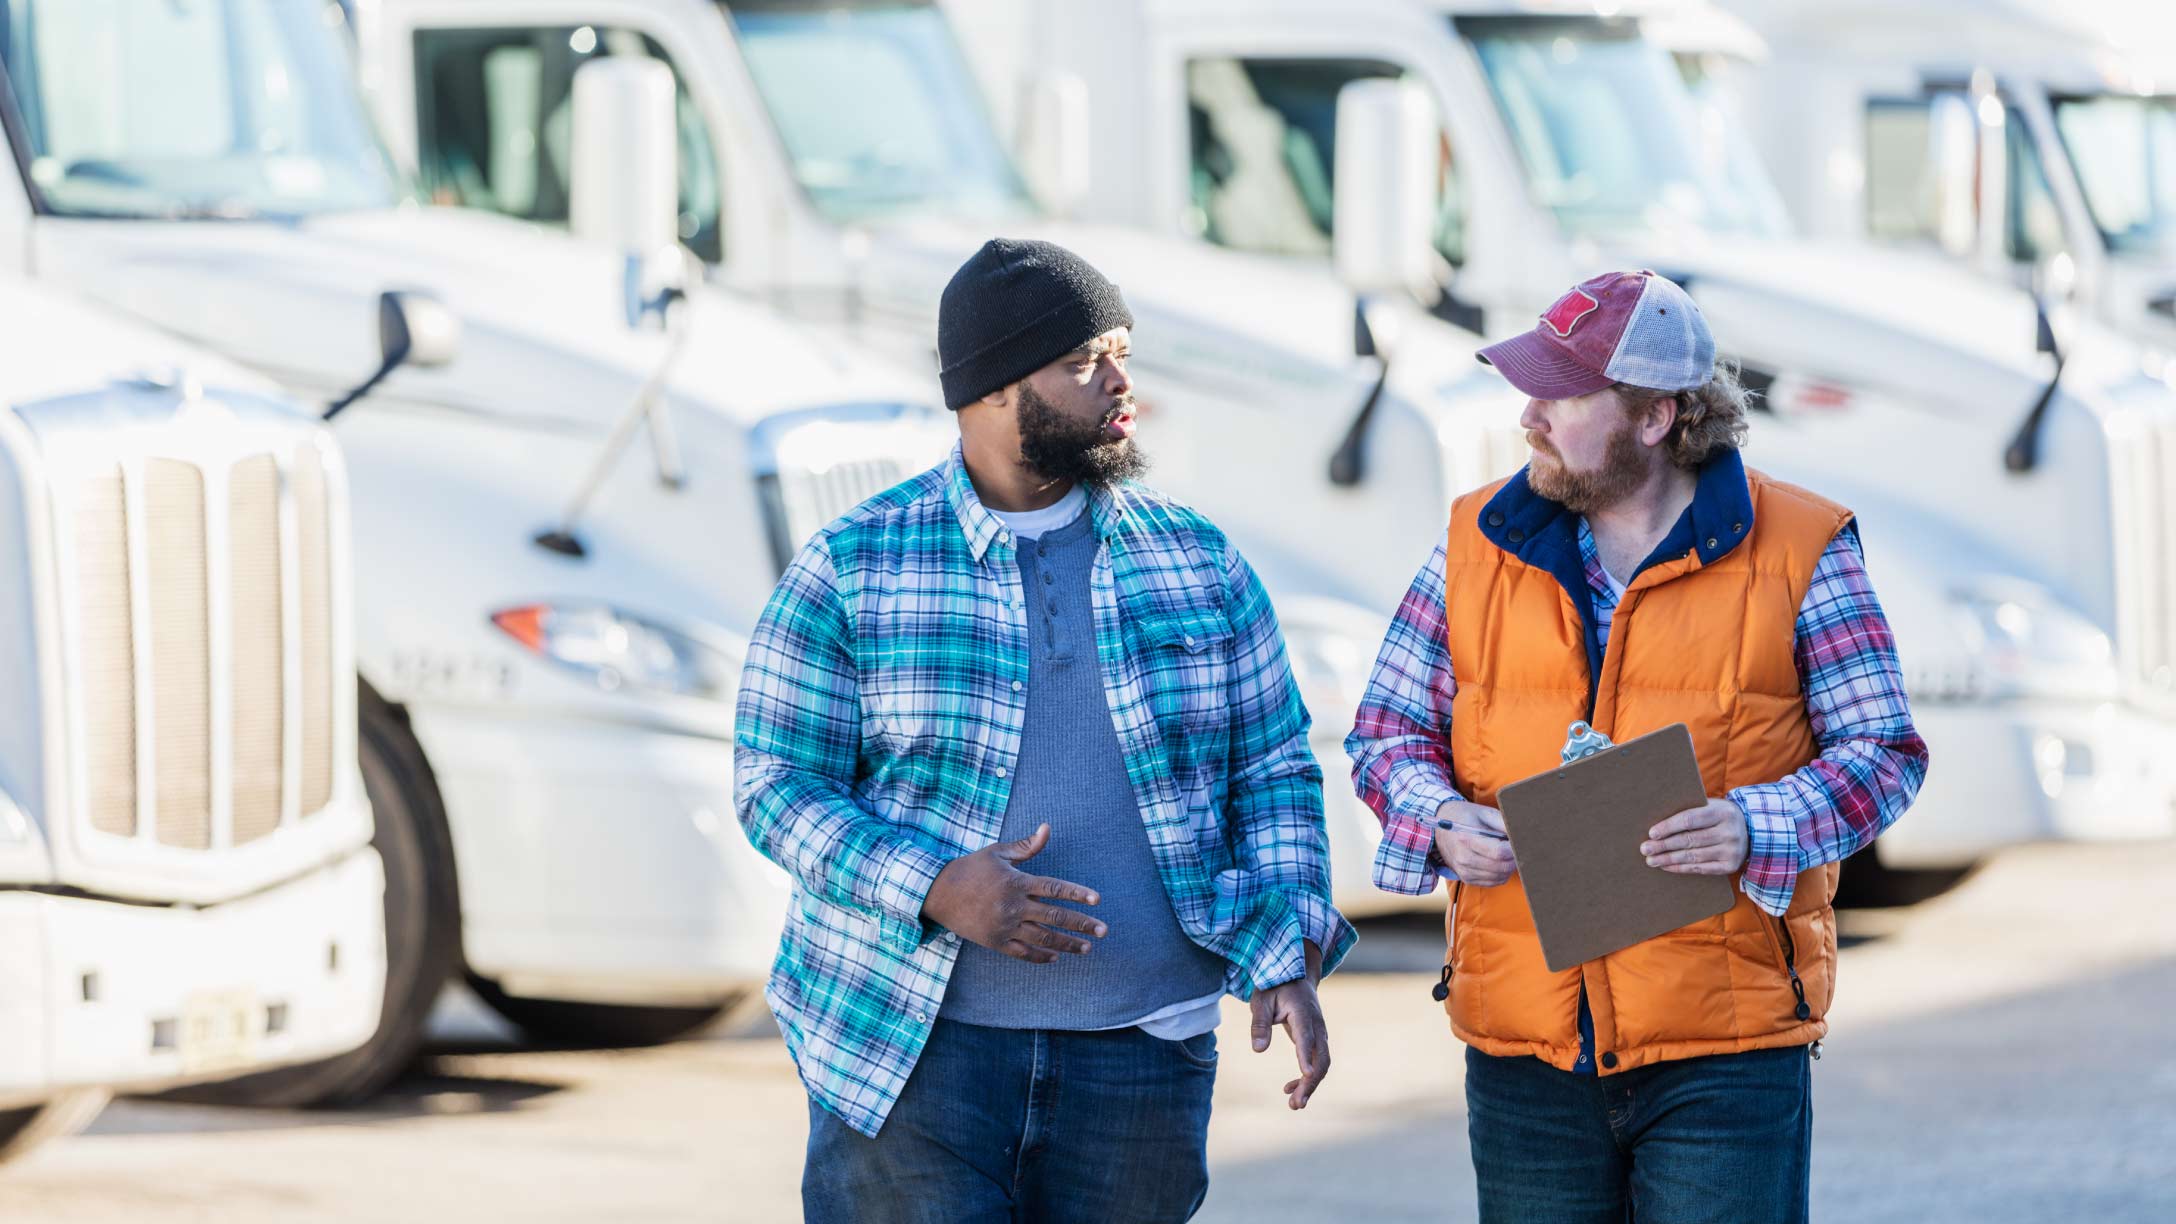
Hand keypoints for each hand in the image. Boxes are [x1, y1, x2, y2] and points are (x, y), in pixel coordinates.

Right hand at [921, 824, 1104, 962]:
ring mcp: (1005, 927)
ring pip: (1043, 938)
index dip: (1078, 894)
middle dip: (1082, 925)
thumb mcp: (998, 852)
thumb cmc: (970, 868)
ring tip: (1087, 948)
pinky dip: (1040, 956)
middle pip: (1055, 917)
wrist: (938, 893)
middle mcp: (1014, 906)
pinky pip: (1022, 953)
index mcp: (1017, 883)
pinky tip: (1055, 957)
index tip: (1097, 900)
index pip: (1055, 889)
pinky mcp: (995, 942)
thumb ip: (1026, 846)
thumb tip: (1047, 828)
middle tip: (1103, 931)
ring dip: (1067, 944)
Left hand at [1249, 942, 1328, 1109]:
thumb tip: (1258, 1050)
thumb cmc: (1274, 987)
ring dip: (1310, 1085)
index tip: (1305, 1074)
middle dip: (1311, 1082)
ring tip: (1294, 1104)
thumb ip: (1260, 1023)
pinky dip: (1306, 1078)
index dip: (1306, 1055)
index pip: (1306, 1036)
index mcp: (1303, 1012)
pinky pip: (1317, 1063)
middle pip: (1321, 1057)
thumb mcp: (1261, 1000)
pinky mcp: (1316, 1041)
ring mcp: (1320, 1034)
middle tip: (1296, 1104)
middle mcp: (1317, 1025)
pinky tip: (1288, 1089)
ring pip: (1322, 1064)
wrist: (1294, 976)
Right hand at [1433, 800, 1515, 886]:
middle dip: (1515, 858)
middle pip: (1501, 867)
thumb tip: (1521, 835)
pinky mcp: (1466, 879)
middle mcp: (1463, 858)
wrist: (1440, 829)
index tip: (1518, 842)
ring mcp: (1464, 871)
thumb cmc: (1465, 817)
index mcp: (1466, 839)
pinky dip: (1502, 873)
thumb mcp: (1484, 813)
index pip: (1499, 852)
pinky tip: (1499, 861)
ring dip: (1509, 866)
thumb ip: (1504, 823)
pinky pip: (1494, 882)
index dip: (1514, 849)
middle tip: (1516, 847)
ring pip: (1500, 877)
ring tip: (1507, 852)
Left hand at [1643, 798, 1749, 874]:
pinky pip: (1701, 869)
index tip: (1652, 833)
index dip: (1669, 826)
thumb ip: (1691, 810)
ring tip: (1651, 860)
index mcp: (1723, 812)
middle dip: (1664, 845)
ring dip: (1668, 859)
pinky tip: (1666, 866)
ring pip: (1693, 856)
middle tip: (1645, 849)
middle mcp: (1729, 832)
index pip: (1690, 819)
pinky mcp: (1730, 866)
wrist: (1752, 831)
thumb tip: (1657, 819)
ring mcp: (1732, 851)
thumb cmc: (1720, 816)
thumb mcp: (1712, 806)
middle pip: (1690, 840)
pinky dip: (1681, 868)